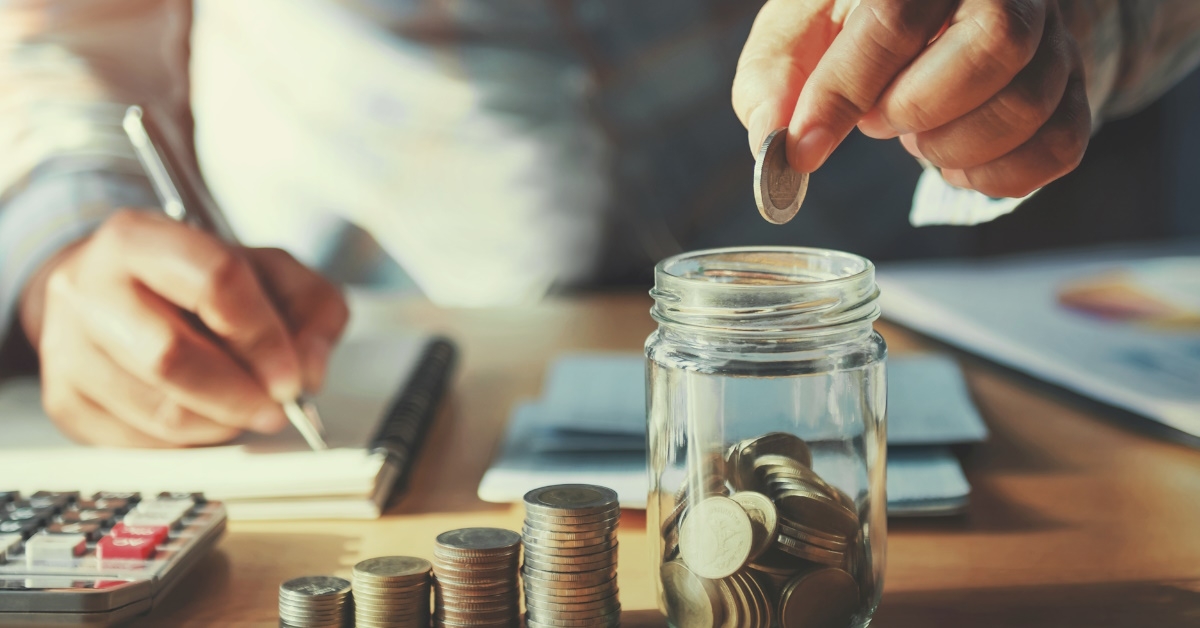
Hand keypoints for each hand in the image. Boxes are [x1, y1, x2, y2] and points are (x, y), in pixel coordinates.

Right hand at [18, 210, 348, 446]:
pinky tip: (207, 418)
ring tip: (244, 410)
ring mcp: (67, 345)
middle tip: (275, 409)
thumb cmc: (198, 282)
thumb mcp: (271, 273)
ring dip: (220, 423)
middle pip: (172, 355)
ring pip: (157, 410)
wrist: (115, 291)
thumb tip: (310, 370)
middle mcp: (88, 286)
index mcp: (141, 237)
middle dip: (239, 394)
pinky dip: (189, 442)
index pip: (214, 281)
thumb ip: (312, 309)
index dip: (263, 337)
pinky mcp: (64, 399)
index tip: (292, 377)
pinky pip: (139, 442)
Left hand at [733, 0, 1089, 197]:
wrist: (947, 10)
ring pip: (1030, 102)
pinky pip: (1058, 147)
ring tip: (913, 134)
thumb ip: (775, 75)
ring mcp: (1054, 35)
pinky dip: (993, 175)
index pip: (896, 14)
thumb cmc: (862, 17)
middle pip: (996, 42)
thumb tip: (773, 139)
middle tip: (878, 119)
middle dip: (916, 106)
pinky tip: (953, 157)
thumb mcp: (803, 26)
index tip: (803, 145)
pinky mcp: (1076, 87)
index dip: (843, 90)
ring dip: (951, 145)